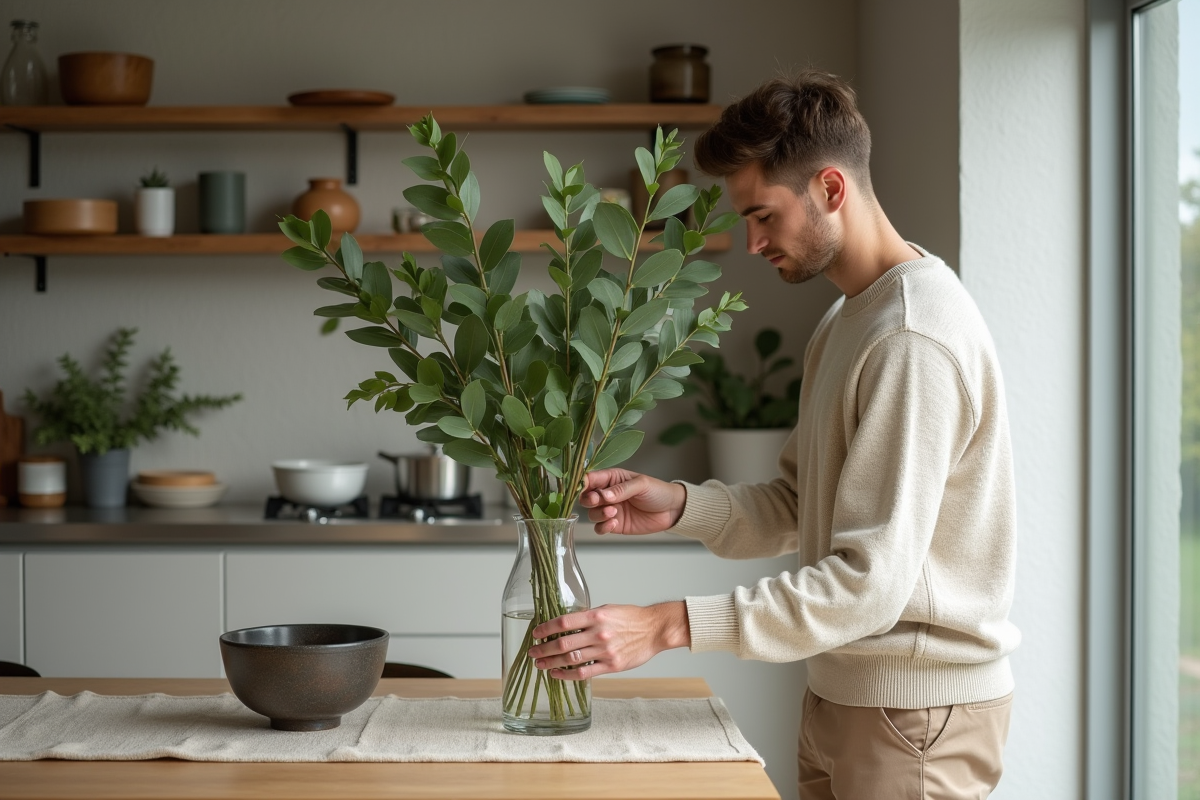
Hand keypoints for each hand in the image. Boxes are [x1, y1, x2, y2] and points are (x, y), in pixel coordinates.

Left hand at [527, 602, 689, 680]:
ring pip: (571, 659)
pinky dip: (567, 674)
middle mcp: (598, 633)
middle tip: (532, 652)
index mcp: (596, 616)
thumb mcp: (607, 609)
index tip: (536, 633)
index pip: (563, 622)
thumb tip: (566, 624)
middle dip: (544, 648)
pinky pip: (584, 672)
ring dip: (551, 662)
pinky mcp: (611, 665)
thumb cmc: (631, 617)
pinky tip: (557, 674)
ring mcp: (605, 651)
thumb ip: (588, 617)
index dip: (546, 628)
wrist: (654, 630)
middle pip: (563, 643)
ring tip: (540, 664)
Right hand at [578, 468, 686, 534]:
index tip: (583, 488)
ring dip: (598, 514)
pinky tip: (614, 523)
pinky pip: (600, 528)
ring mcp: (610, 510)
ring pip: (591, 513)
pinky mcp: (615, 525)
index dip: (583, 483)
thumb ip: (622, 489)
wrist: (672, 510)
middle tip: (597, 501)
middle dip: (588, 499)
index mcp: (612, 478)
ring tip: (613, 512)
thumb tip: (604, 496)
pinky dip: (603, 527)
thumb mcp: (641, 484)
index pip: (590, 478)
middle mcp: (607, 494)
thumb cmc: (657, 491)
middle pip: (586, 497)